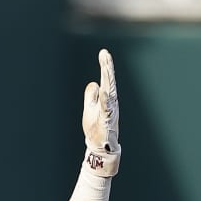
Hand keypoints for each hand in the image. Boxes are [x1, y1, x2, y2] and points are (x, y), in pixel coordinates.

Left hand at [81, 47, 119, 176]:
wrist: (100, 149)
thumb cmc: (96, 129)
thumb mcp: (90, 109)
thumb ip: (91, 96)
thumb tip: (94, 83)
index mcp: (107, 99)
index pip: (107, 80)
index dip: (106, 66)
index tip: (104, 52)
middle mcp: (111, 103)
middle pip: (110, 83)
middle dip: (107, 68)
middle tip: (105, 54)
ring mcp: (110, 112)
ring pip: (110, 93)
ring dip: (108, 80)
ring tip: (105, 66)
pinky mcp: (107, 122)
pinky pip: (106, 109)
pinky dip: (105, 100)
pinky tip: (103, 91)